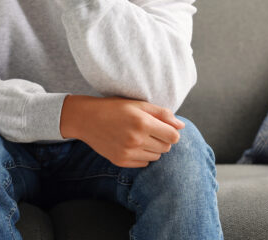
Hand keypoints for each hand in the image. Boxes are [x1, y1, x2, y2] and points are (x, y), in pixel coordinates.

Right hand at [59, 95, 184, 167]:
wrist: (86, 119)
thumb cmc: (113, 108)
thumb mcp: (138, 104)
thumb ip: (162, 113)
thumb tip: (181, 126)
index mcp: (142, 122)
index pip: (174, 136)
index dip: (171, 131)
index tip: (162, 127)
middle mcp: (136, 139)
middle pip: (166, 147)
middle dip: (162, 139)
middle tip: (148, 130)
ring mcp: (128, 152)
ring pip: (156, 156)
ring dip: (152, 148)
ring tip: (139, 137)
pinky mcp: (121, 161)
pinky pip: (144, 163)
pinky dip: (142, 155)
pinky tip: (131, 144)